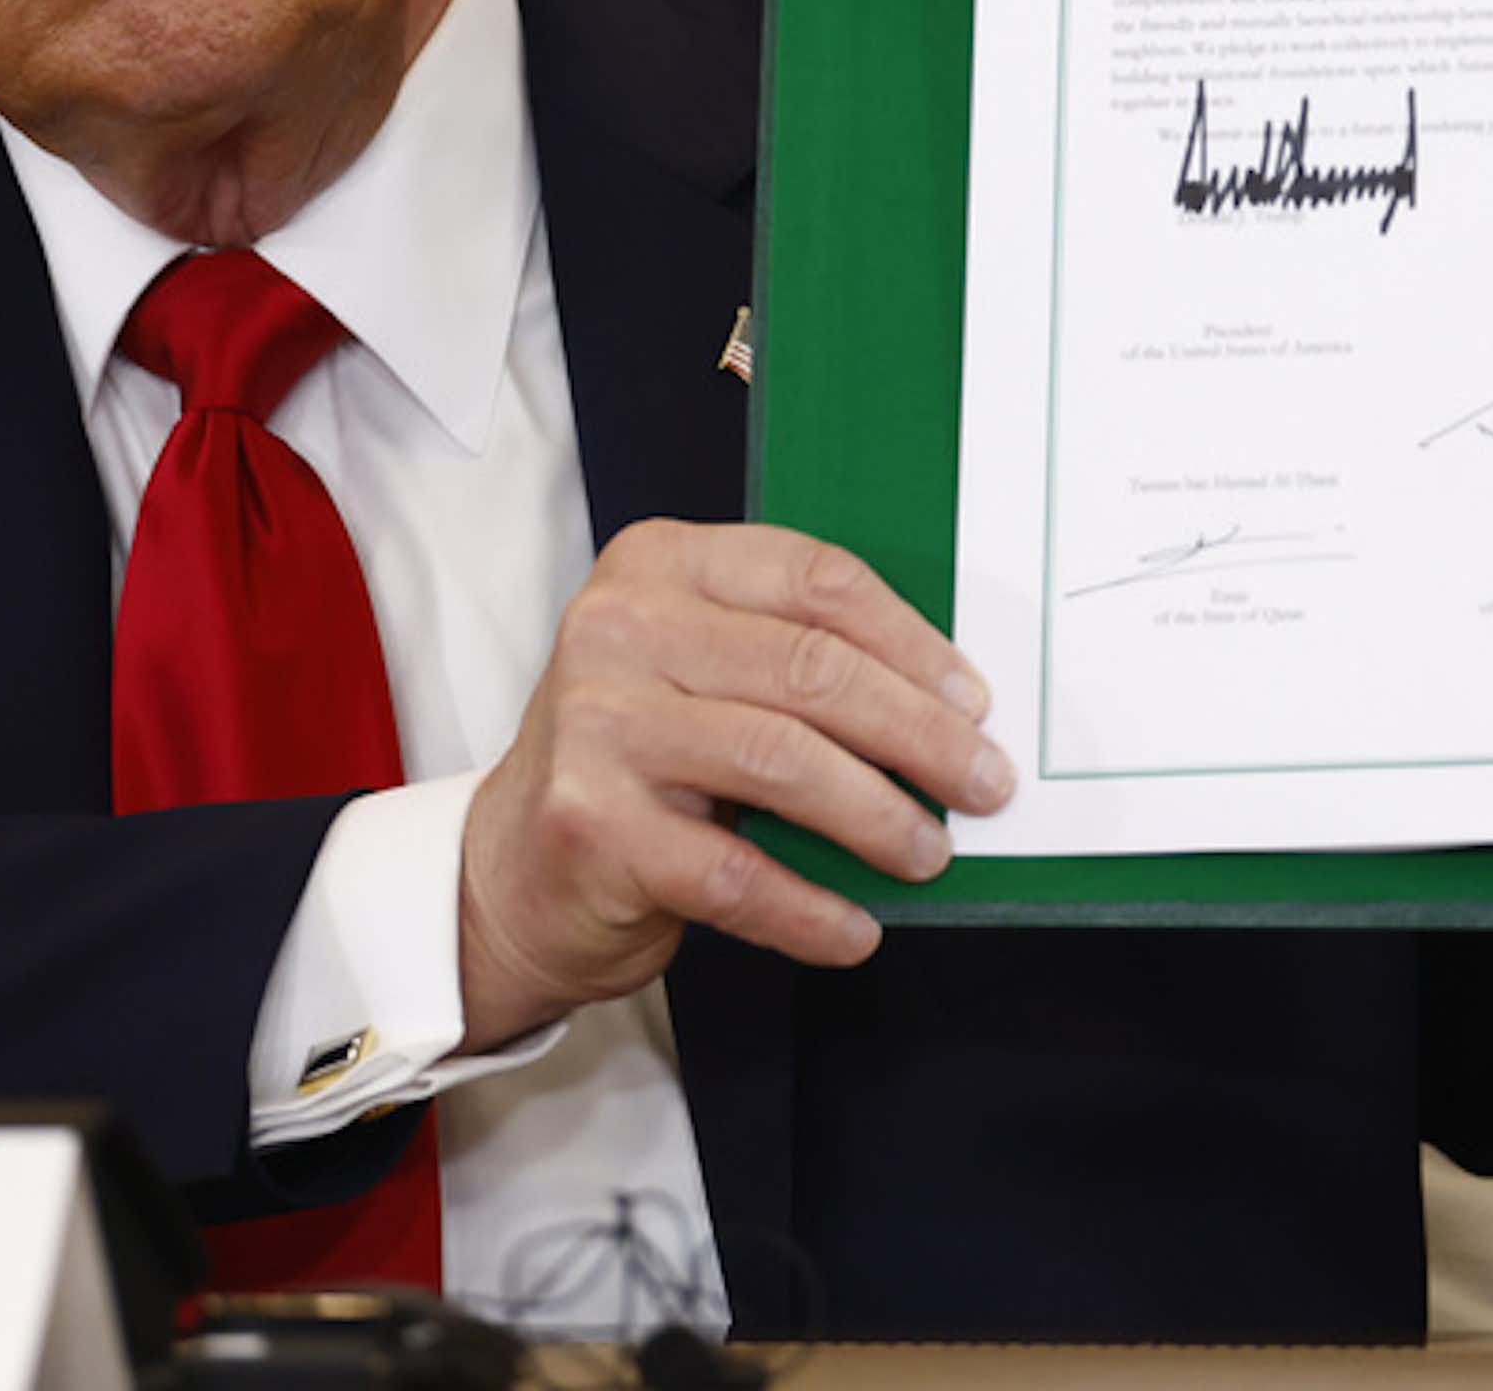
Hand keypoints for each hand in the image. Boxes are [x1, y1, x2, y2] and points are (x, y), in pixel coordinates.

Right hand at [456, 518, 1011, 1049]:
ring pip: (782, 763)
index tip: (973, 700)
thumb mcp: (699, 669)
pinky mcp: (592, 826)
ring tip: (928, 853)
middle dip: (918, 734)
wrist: (510, 869)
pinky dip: (811, 909)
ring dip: (878, 818)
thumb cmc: (637, 757)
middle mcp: (619, 628)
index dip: (910, 641)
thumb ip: (791, 658)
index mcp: (658, 564)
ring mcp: (598, 725)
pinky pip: (736, 872)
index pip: (813, 579)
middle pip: (810, 670)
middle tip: (982, 783)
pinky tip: (854, 929)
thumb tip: (948, 704)